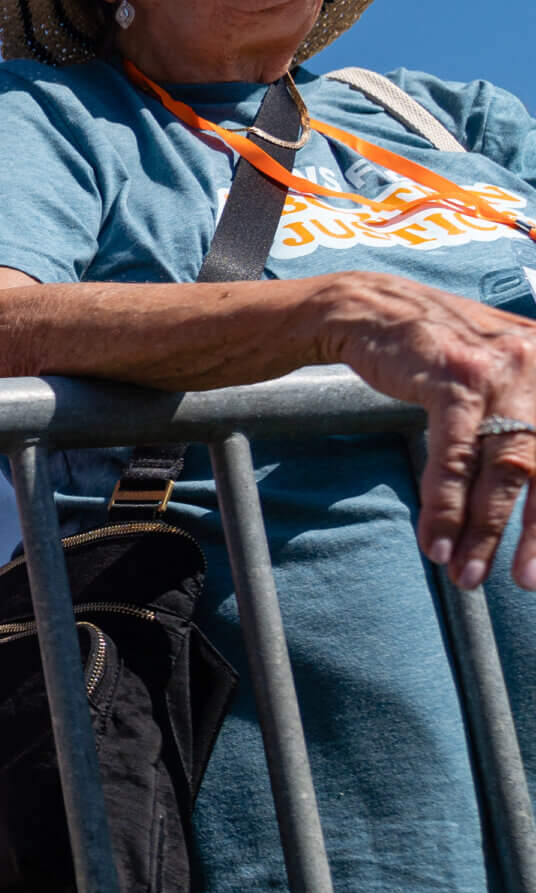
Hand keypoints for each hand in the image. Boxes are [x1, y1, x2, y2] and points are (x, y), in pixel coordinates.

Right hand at [323, 272, 535, 588]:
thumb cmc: (442, 350)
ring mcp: (501, 373)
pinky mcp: (454, 381)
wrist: (374, 310)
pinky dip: (446, 508)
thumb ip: (530, 413)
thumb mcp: (504, 372)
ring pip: (506, 470)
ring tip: (471, 575)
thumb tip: (532, 483)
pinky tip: (437, 543)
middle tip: (527, 582)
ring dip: (487, 532)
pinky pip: (455, 459)